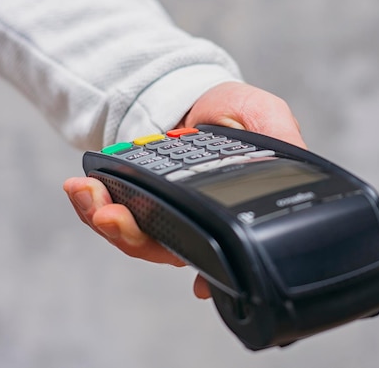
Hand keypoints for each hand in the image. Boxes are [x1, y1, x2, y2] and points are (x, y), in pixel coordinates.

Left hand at [63, 82, 305, 298]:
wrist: (199, 94)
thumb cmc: (237, 111)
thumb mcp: (267, 117)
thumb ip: (282, 140)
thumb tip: (297, 174)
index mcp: (229, 211)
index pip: (222, 253)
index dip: (212, 275)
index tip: (200, 285)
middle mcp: (196, 220)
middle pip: (166, 249)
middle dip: (134, 237)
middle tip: (113, 218)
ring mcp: (162, 210)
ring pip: (134, 236)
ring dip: (106, 220)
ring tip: (90, 195)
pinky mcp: (134, 196)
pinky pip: (110, 212)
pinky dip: (92, 204)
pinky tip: (81, 186)